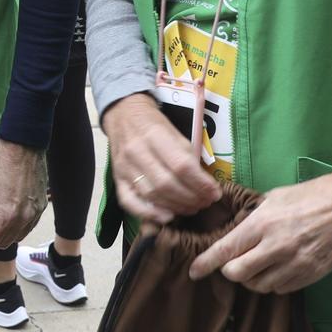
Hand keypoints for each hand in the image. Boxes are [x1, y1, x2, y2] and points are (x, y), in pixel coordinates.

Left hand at [0, 140, 48, 255]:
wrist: (24, 144)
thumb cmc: (1, 162)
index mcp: (8, 214)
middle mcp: (24, 217)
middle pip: (5, 242)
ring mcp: (35, 212)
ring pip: (18, 236)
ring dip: (3, 236)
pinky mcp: (41, 206)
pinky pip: (28, 226)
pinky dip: (16, 228)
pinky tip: (6, 221)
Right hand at [103, 93, 221, 223]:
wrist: (123, 114)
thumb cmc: (154, 124)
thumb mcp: (176, 131)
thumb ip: (188, 156)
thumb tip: (206, 185)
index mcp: (155, 135)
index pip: (181, 166)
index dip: (201, 184)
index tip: (215, 192)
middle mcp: (137, 152)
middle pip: (167, 184)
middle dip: (192, 198)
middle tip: (206, 202)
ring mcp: (124, 167)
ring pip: (152, 195)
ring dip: (177, 206)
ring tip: (193, 207)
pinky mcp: (117, 178)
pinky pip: (129, 202)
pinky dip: (149, 214)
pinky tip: (167, 217)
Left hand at [187, 160, 331, 293]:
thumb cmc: (311, 196)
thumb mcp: (274, 198)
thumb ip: (252, 217)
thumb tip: (234, 229)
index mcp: (262, 224)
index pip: (225, 251)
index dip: (205, 264)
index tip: (194, 271)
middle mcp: (275, 247)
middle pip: (237, 275)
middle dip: (230, 271)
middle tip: (234, 263)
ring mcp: (295, 264)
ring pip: (259, 286)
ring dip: (253, 279)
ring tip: (258, 264)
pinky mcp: (311, 276)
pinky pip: (281, 289)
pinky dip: (274, 283)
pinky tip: (278, 268)